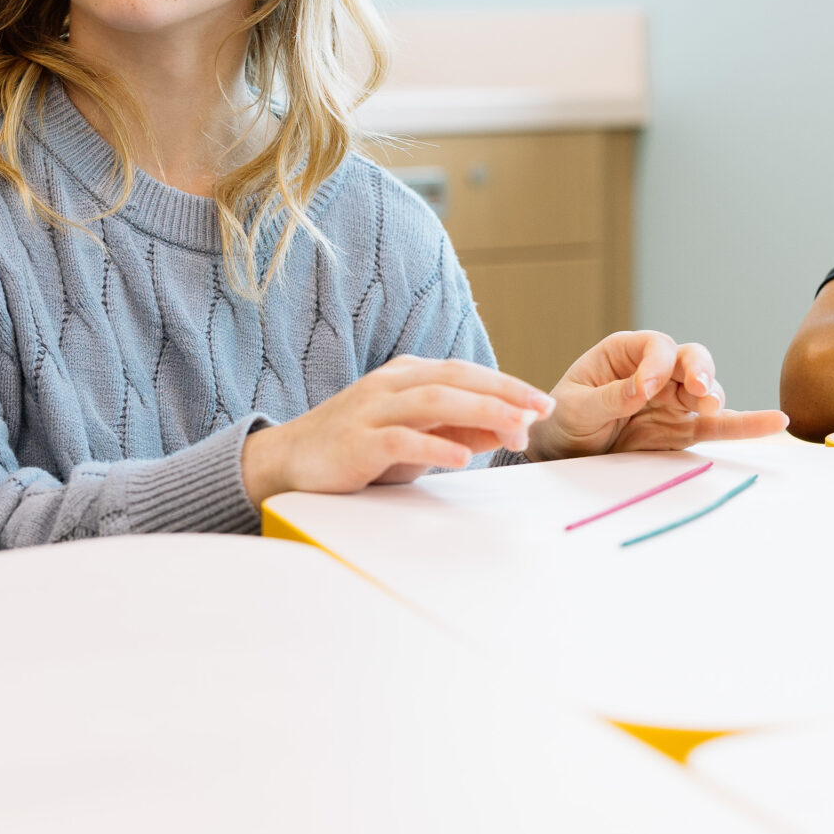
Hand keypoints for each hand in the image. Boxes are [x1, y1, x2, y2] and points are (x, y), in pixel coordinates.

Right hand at [241, 355, 554, 502]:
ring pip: (433, 401)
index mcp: (406, 376)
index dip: (506, 385)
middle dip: (503, 392)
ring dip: (479, 411)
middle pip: (454, 379)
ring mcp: (370, 411)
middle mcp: (389, 385)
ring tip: (514, 426)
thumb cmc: (357, 448)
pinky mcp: (356, 442)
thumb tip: (513, 426)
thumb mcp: (416, 435)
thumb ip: (459, 427)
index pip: (465, 373)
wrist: (291, 460)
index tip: (542, 402)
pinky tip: (461, 457)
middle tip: (540, 409)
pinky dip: (434, 446)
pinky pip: (400, 440)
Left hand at [524, 330, 787, 461]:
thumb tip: (644, 389)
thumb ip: (610, 397)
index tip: (642, 391)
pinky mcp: (684, 428)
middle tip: (697, 388)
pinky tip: (776, 421)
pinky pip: (719, 425)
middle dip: (698, 370)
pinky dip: (746, 424)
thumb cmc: (564, 419)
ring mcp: (674, 399)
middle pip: (691, 359)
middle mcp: (657, 370)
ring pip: (707, 389)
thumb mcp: (577, 407)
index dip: (655, 365)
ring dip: (712, 395)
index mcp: (626, 352)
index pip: (655, 346)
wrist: (564, 450)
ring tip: (707, 406)